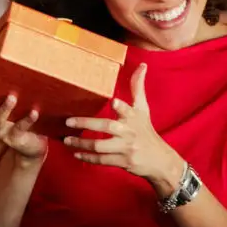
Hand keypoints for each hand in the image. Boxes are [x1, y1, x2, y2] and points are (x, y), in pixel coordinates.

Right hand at [0, 77, 47, 161]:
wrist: (30, 142)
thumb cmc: (18, 112)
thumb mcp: (9, 95)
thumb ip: (6, 79)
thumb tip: (10, 45)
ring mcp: (1, 131)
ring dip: (3, 109)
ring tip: (12, 97)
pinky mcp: (16, 138)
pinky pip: (20, 129)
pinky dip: (26, 120)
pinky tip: (34, 111)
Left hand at [64, 63, 183, 189]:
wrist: (160, 160)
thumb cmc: (146, 130)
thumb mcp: (143, 109)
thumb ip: (138, 87)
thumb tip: (142, 65)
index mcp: (134, 117)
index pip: (128, 110)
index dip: (121, 107)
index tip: (114, 102)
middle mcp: (130, 132)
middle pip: (107, 127)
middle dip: (86, 124)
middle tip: (68, 122)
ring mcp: (126, 148)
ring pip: (100, 146)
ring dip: (81, 143)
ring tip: (67, 140)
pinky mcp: (123, 162)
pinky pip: (102, 160)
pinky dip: (88, 158)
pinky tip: (76, 154)